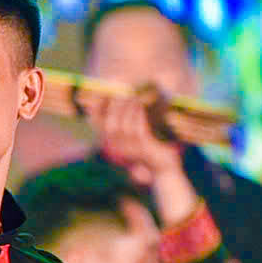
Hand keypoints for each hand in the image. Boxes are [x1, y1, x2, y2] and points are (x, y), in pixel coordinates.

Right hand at [91, 87, 197, 219]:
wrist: (164, 169)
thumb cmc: (149, 151)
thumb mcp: (133, 139)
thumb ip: (124, 126)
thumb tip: (119, 103)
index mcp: (113, 146)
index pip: (100, 127)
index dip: (97, 112)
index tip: (101, 96)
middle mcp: (118, 150)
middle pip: (111, 125)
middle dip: (115, 108)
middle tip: (120, 93)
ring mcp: (131, 151)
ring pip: (125, 126)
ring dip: (128, 109)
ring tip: (133, 96)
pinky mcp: (144, 149)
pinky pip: (138, 129)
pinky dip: (138, 116)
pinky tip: (141, 106)